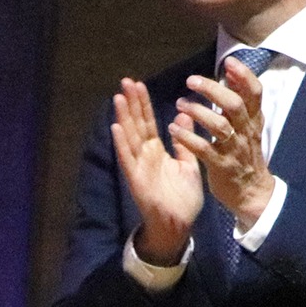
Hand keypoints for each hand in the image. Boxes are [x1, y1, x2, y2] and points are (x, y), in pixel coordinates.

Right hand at [109, 77, 202, 264]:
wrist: (178, 225)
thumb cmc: (183, 198)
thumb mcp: (188, 164)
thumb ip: (184, 141)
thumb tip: (183, 115)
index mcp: (157, 152)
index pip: (148, 122)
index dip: (143, 104)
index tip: (138, 85)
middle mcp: (145, 156)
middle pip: (136, 125)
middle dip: (131, 103)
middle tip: (126, 81)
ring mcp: (139, 167)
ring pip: (130, 137)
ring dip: (123, 117)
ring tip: (118, 98)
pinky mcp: (136, 179)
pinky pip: (128, 159)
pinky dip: (122, 144)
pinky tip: (117, 128)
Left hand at [170, 56, 273, 228]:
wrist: (250, 191)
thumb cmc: (243, 155)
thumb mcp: (246, 128)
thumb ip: (238, 105)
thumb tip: (229, 76)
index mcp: (253, 121)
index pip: (255, 93)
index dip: (244, 76)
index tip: (228, 62)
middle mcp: (246, 132)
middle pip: (234, 105)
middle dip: (213, 90)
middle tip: (190, 81)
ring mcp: (235, 149)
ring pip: (219, 126)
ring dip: (197, 112)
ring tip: (179, 104)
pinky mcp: (221, 166)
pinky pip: (204, 149)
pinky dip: (187, 137)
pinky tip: (172, 129)